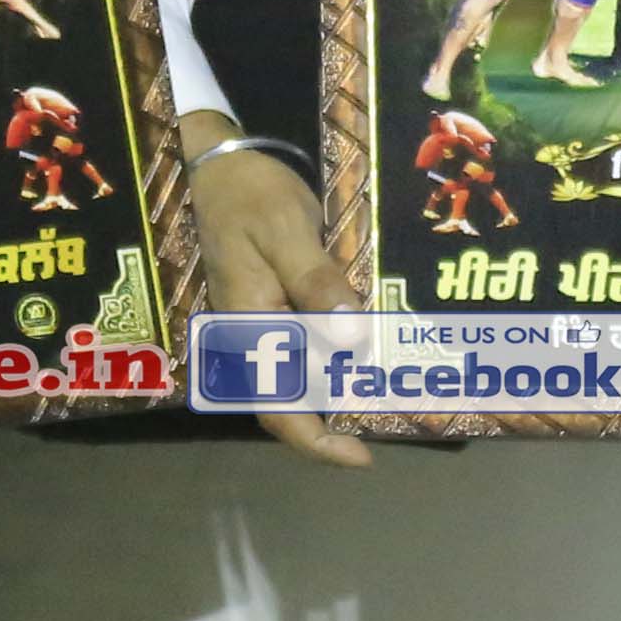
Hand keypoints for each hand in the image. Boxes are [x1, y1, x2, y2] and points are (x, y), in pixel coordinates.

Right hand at [177, 132, 371, 467]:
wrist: (217, 163)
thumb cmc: (248, 195)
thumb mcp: (286, 231)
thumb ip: (316, 283)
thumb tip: (351, 338)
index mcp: (248, 327)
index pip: (278, 406)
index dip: (317, 441)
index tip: (362, 457)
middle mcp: (252, 337)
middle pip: (297, 398)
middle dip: (344, 413)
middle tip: (403, 414)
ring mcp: (261, 324)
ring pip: (305, 373)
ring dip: (345, 383)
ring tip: (399, 384)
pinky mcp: (274, 308)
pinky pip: (307, 342)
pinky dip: (340, 350)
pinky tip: (376, 344)